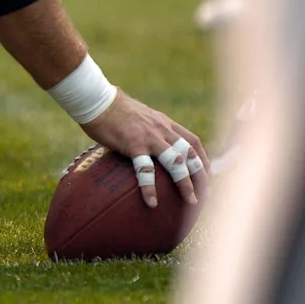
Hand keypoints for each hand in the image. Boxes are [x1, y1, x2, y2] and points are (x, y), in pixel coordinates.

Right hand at [82, 91, 209, 207]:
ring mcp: (150, 137)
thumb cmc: (112, 110)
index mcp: (165, 124)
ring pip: (176, 162)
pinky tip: (152, 203)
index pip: (193, 142)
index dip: (203, 160)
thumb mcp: (139, 117)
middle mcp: (163, 130)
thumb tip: (147, 144)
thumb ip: (148, 130)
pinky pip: (145, 169)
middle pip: (190, 154)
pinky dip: (150, 188)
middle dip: (201, 175)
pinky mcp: (133, 145)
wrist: (98, 100)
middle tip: (206, 194)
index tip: (206, 176)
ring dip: (185, 183)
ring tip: (190, 201)